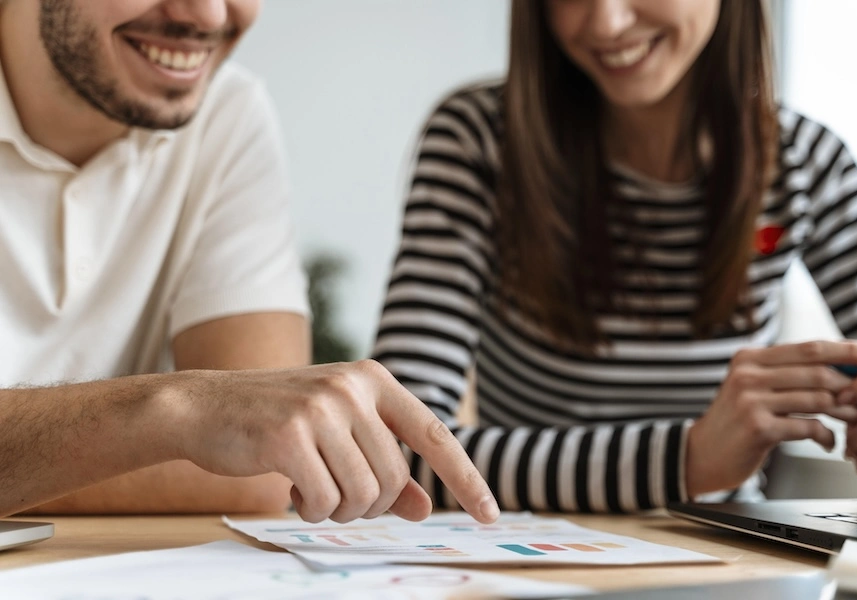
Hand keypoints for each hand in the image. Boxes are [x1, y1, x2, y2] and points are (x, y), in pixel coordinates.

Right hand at [168, 360, 498, 523]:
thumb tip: (424, 508)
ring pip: (363, 494)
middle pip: (393, 479)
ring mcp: (322, 408)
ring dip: (337, 510)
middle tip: (333, 496)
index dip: (466, 479)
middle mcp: (353, 387)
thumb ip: (384, 467)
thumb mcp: (340, 434)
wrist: (205, 407)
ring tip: (310, 491)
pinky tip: (290, 491)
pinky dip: (311, 510)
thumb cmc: (279, 423)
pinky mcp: (290, 434)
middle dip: (368, 504)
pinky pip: (324, 500)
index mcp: (374, 380)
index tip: (491, 515)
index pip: (435, 436)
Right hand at [686, 340, 856, 496]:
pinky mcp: (758, 427)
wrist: (701, 454)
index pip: (810, 347)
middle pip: (818, 371)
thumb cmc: (736, 422)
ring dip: (845, 412)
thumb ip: (792, 374)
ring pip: (818, 398)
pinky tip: (828, 441)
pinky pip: (808, 426)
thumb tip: (845, 357)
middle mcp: (748, 374)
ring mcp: (751, 400)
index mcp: (750, 358)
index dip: (849, 348)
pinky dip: (826, 435)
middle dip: (854, 384)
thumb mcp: (755, 388)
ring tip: (854, 421)